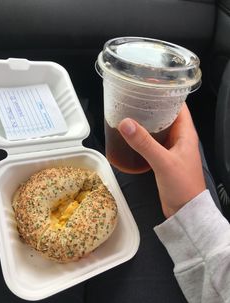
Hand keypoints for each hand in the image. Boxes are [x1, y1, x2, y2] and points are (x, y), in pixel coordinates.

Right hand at [118, 103, 205, 217]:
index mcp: (186, 132)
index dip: (166, 92)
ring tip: (129, 111)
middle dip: (151, 104)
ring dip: (145, 120)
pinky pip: (152, 141)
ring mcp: (171, 148)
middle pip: (165, 114)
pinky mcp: (163, 158)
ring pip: (158, 128)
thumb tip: (125, 123)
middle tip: (133, 96)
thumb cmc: (182, 185)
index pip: (178, 104)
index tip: (149, 83)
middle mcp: (180, 137)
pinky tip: (131, 134)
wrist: (185, 210)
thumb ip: (145, 143)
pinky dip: (143, 136)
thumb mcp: (163, 162)